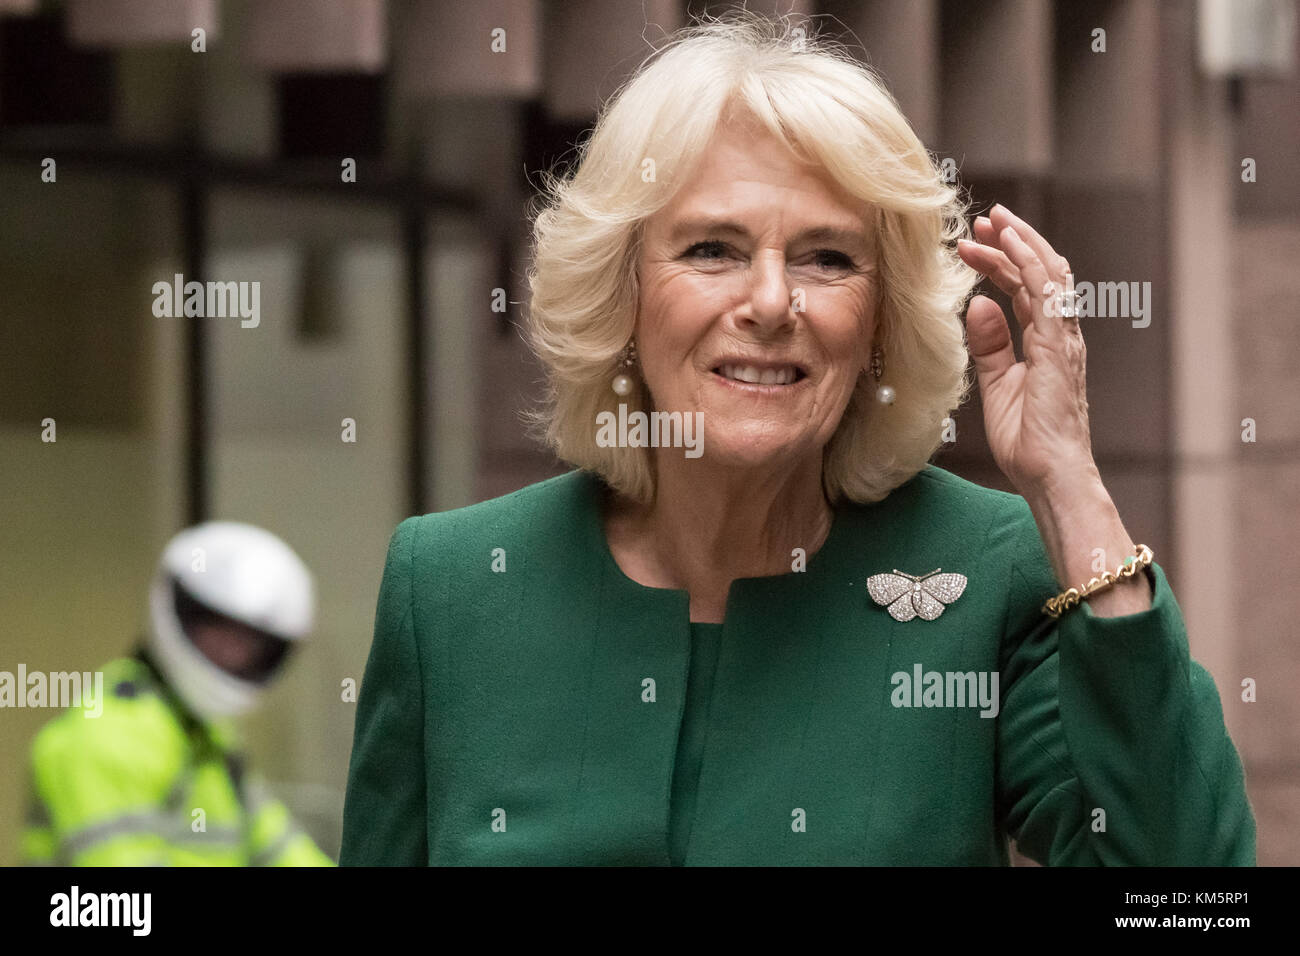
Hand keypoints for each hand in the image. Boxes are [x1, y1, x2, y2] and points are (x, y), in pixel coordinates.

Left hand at [955, 204, 1098, 498]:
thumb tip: (978, 306)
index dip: (1001, 264)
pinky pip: (1048, 293)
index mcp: (1046, 343)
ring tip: (995, 220)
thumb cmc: (1028, 441)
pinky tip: (1012, 243)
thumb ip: (990, 346)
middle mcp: (1061, 335)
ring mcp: (1064, 339)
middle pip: (1040, 273)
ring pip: (1048, 274)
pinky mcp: (1059, 347)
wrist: (1049, 474)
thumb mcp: (997, 386)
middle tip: (984, 219)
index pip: (1026, 290)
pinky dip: (1030, 262)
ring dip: (1021, 242)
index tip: (972, 246)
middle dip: (1013, 242)